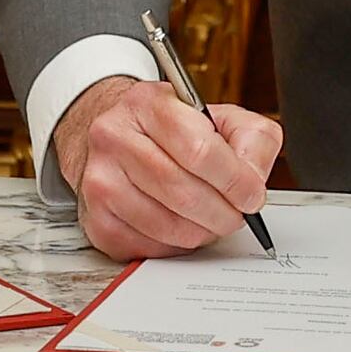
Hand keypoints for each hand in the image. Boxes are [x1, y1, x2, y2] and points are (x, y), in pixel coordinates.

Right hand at [52, 73, 283, 261]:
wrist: (118, 139)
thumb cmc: (174, 132)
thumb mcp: (220, 117)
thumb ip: (251, 139)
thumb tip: (253, 179)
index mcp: (148, 103)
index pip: (200, 150)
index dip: (235, 180)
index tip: (252, 195)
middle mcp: (114, 137)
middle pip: (183, 192)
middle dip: (223, 213)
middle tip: (237, 215)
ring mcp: (100, 179)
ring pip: (168, 225)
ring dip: (202, 232)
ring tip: (211, 220)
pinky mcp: (96, 219)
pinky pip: (149, 248)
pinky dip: (175, 245)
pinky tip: (182, 226)